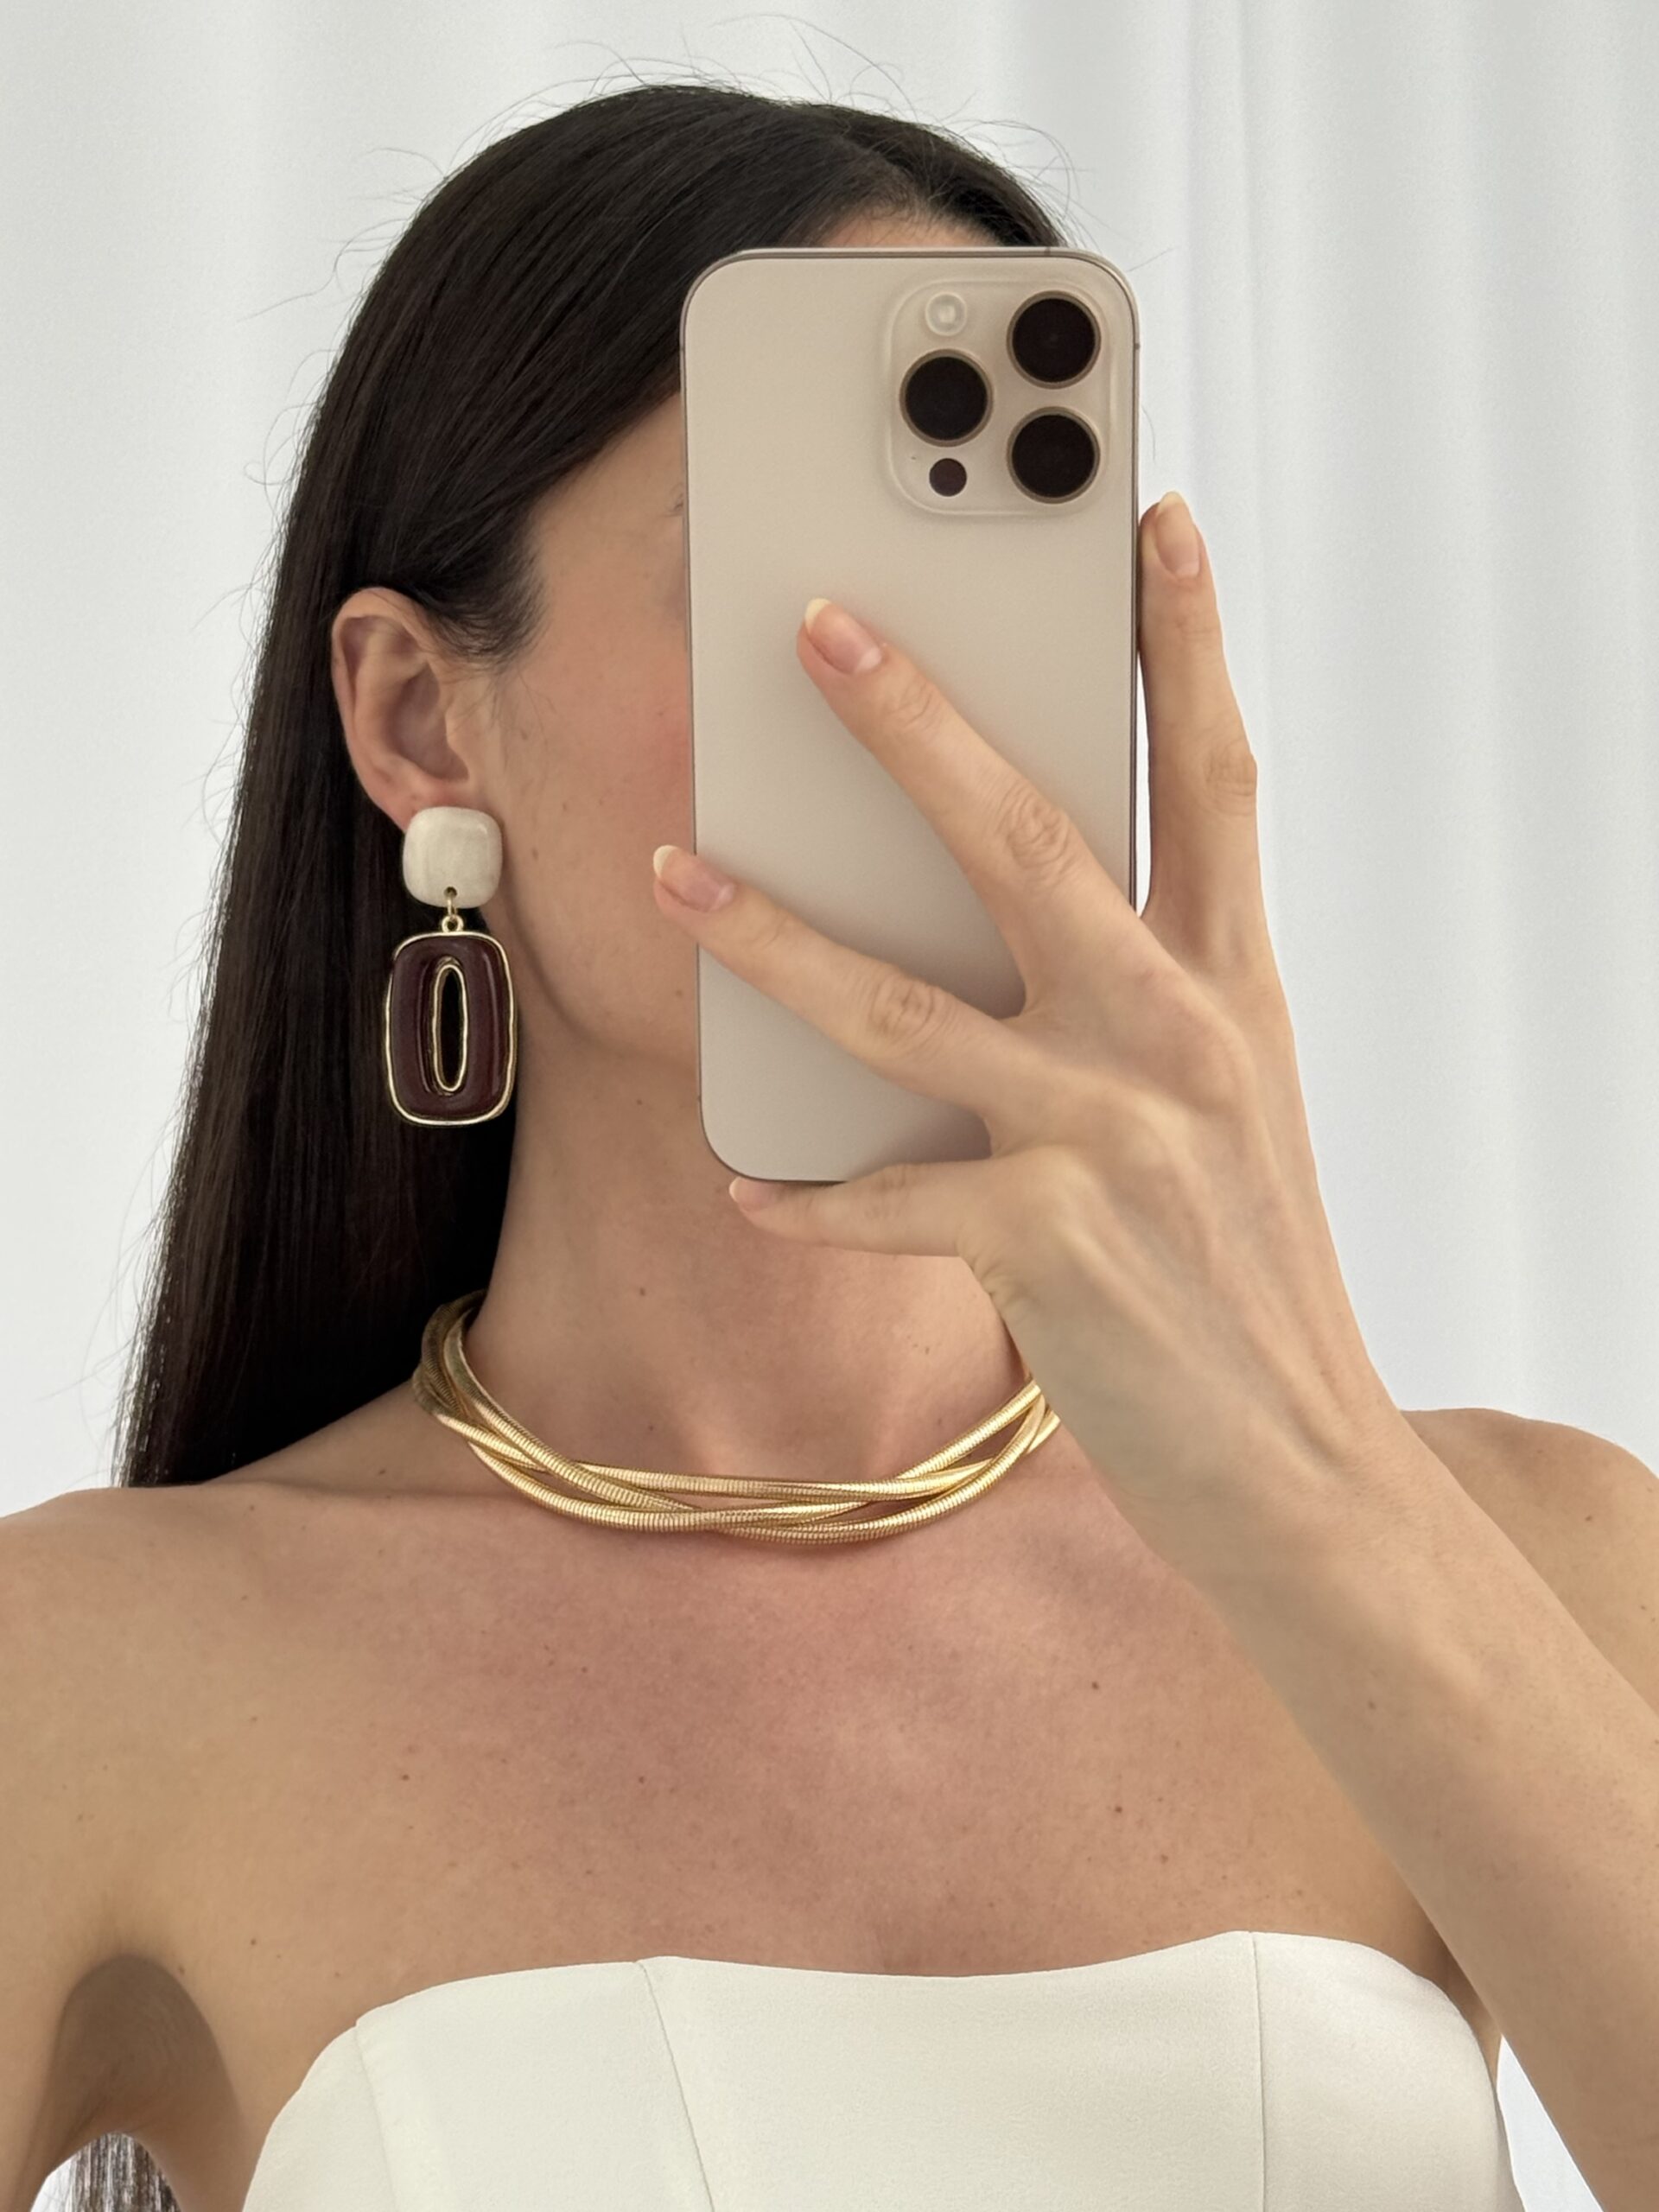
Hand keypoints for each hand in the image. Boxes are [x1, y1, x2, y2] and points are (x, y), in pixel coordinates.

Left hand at [649, 492, 1402, 1582]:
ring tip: (673, 867)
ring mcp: (1116, 1139)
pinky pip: (890, 1201)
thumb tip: (1024, 891)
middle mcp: (1181, 1037)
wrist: (1301, 1462)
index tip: (1148, 517)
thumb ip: (1148, 984)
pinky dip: (812, 1197)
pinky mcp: (1054, 1249)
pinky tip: (746, 1185)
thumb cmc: (1245, 1267)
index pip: (1213, 779)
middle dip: (920, 724)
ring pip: (909, 1009)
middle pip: (1035, 842)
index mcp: (1233, 984)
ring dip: (775, 937)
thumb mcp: (1232, 1097)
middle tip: (819, 621)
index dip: (1185, 642)